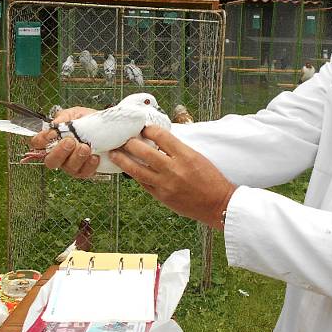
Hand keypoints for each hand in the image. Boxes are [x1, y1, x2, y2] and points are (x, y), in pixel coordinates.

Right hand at [26, 106, 99, 176]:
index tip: (53, 134)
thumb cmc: (87, 121)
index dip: (42, 140)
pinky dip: (90, 165)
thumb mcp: (75, 114)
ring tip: (86, 147)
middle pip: (51, 161)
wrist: (107, 127)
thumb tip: (54, 126)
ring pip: (69, 168)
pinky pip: (85, 172)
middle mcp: (60, 156)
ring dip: (77, 158)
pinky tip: (95, 157)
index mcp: (53, 140)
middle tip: (70, 142)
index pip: (38, 143)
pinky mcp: (85, 170)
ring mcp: (72, 165)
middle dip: (59, 152)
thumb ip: (63, 118)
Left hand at [109, 126, 236, 229]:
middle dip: (130, 143)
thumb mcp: (197, 157)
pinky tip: (127, 169)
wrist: (218, 204)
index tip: (144, 128)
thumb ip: (177, 149)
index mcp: (185, 155)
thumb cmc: (211, 179)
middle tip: (124, 138)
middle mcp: (173, 169)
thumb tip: (159, 140)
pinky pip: (142, 183)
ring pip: (136, 169)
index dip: (148, 129)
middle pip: (143, 151)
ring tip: (114, 153)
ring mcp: (165, 184)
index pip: (161, 136)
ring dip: (122, 159)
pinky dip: (134, 175)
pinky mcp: (161, 197)